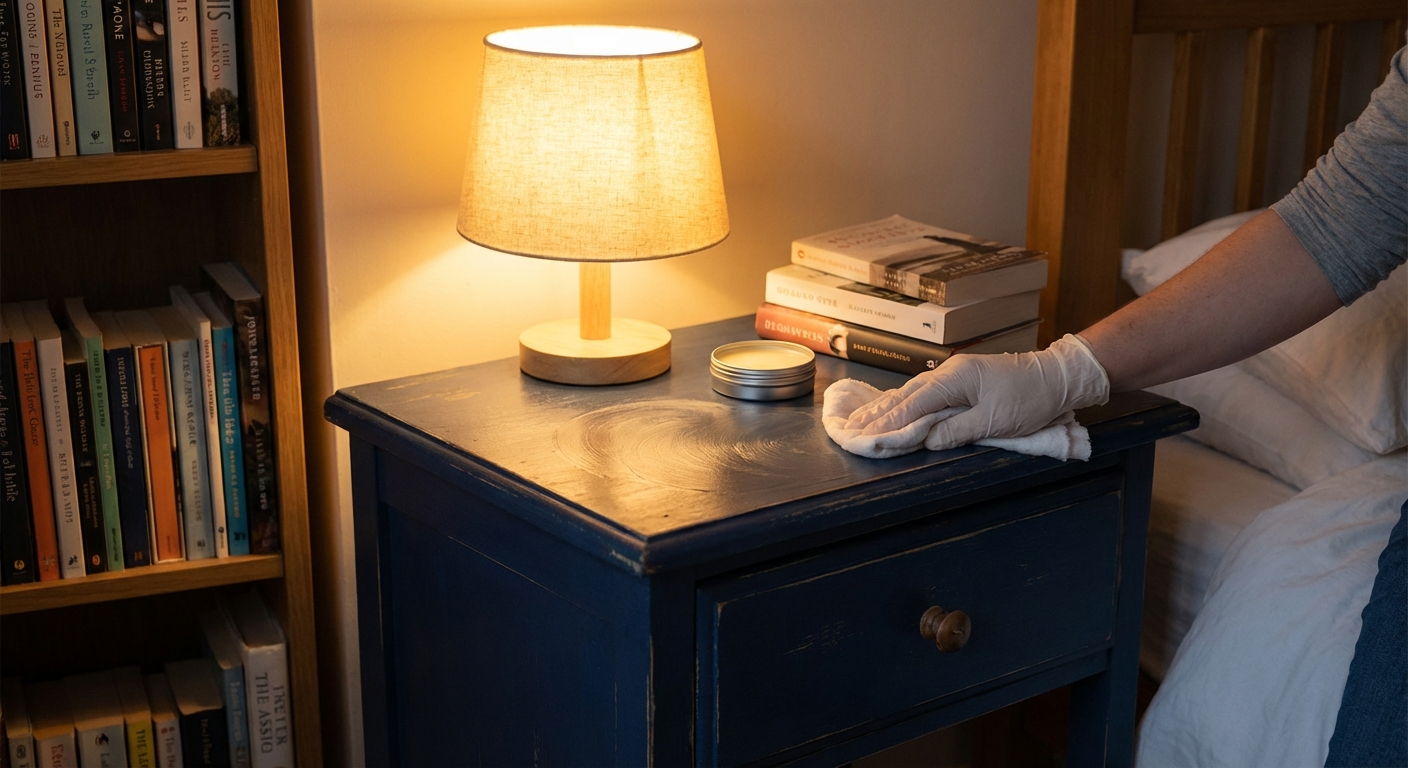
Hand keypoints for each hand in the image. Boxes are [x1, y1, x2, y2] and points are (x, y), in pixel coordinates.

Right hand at [843, 334, 1110, 450]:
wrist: (1058, 377)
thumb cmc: (1031, 399)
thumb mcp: (996, 421)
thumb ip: (957, 430)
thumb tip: (925, 440)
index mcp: (955, 379)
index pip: (913, 404)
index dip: (887, 422)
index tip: (864, 436)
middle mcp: (949, 372)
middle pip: (906, 396)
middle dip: (879, 414)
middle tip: (851, 429)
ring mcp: (955, 374)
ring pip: (913, 393)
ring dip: (888, 408)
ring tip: (862, 420)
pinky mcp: (963, 380)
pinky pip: (926, 393)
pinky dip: (906, 403)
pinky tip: (894, 408)